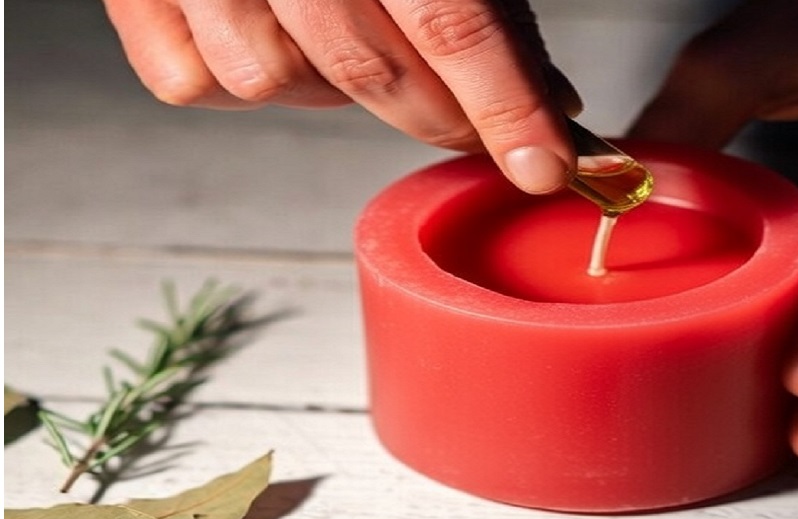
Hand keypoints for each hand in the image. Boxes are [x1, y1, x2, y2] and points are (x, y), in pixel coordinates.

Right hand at [103, 0, 580, 192]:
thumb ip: (487, 2)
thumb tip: (546, 97)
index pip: (451, 21)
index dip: (504, 105)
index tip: (543, 166)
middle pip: (367, 69)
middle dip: (439, 115)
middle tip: (482, 125)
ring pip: (274, 83)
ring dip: (332, 89)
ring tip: (357, 45)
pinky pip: (193, 81)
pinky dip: (242, 81)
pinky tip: (279, 41)